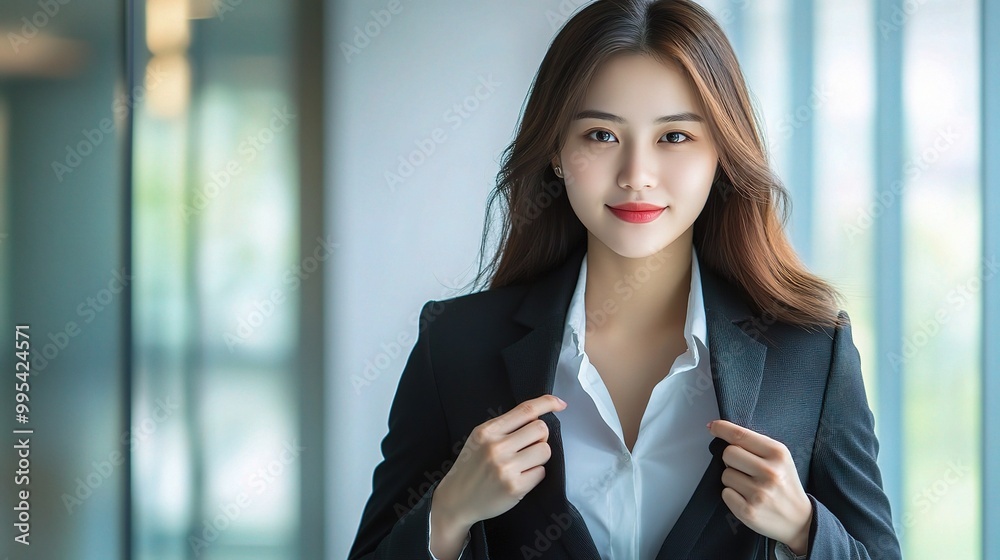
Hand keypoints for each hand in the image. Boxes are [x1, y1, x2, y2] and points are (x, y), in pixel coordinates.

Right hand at [433, 395, 567, 527]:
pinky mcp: (515, 488)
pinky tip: (519, 478)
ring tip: (523, 463)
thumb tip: (538, 415)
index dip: (547, 403)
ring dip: (539, 456)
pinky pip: (541, 472)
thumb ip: (505, 426)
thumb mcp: (480, 438)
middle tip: (528, 446)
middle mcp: (497, 447)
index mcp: (488, 431)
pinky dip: (534, 474)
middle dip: (540, 437)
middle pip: (541, 429)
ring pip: (545, 450)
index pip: (526, 410)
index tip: (560, 404)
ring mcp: (506, 468)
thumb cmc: (471, 467)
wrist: (457, 499)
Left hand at [707, 419, 812, 554]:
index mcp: (778, 453)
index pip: (740, 435)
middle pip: (728, 453)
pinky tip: (747, 499)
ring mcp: (759, 493)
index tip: (712, 426)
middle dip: (731, 460)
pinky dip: (732, 496)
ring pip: (725, 475)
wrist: (800, 520)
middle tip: (744, 469)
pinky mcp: (749, 511)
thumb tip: (719, 429)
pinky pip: (725, 494)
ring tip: (750, 487)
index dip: (721, 428)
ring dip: (732, 480)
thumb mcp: (780, 459)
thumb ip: (755, 445)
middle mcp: (770, 472)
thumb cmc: (785, 485)